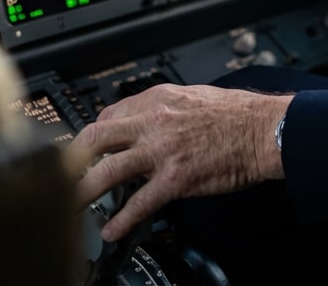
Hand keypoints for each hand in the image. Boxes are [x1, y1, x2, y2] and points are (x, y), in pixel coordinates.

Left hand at [67, 83, 290, 242]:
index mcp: (160, 98)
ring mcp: (162, 150)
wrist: (265, 129)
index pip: (110, 114)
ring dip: (84, 192)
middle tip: (63, 176)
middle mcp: (155, 121)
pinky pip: (138, 203)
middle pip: (96, 137)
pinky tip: (112, 230)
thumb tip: (147, 118)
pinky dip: (121, 221)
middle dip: (73, 159)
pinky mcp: (175, 178)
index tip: (87, 148)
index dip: (93, 134)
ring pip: (107, 171)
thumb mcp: (195, 97)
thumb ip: (167, 107)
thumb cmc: (238, 114)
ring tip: (71, 207)